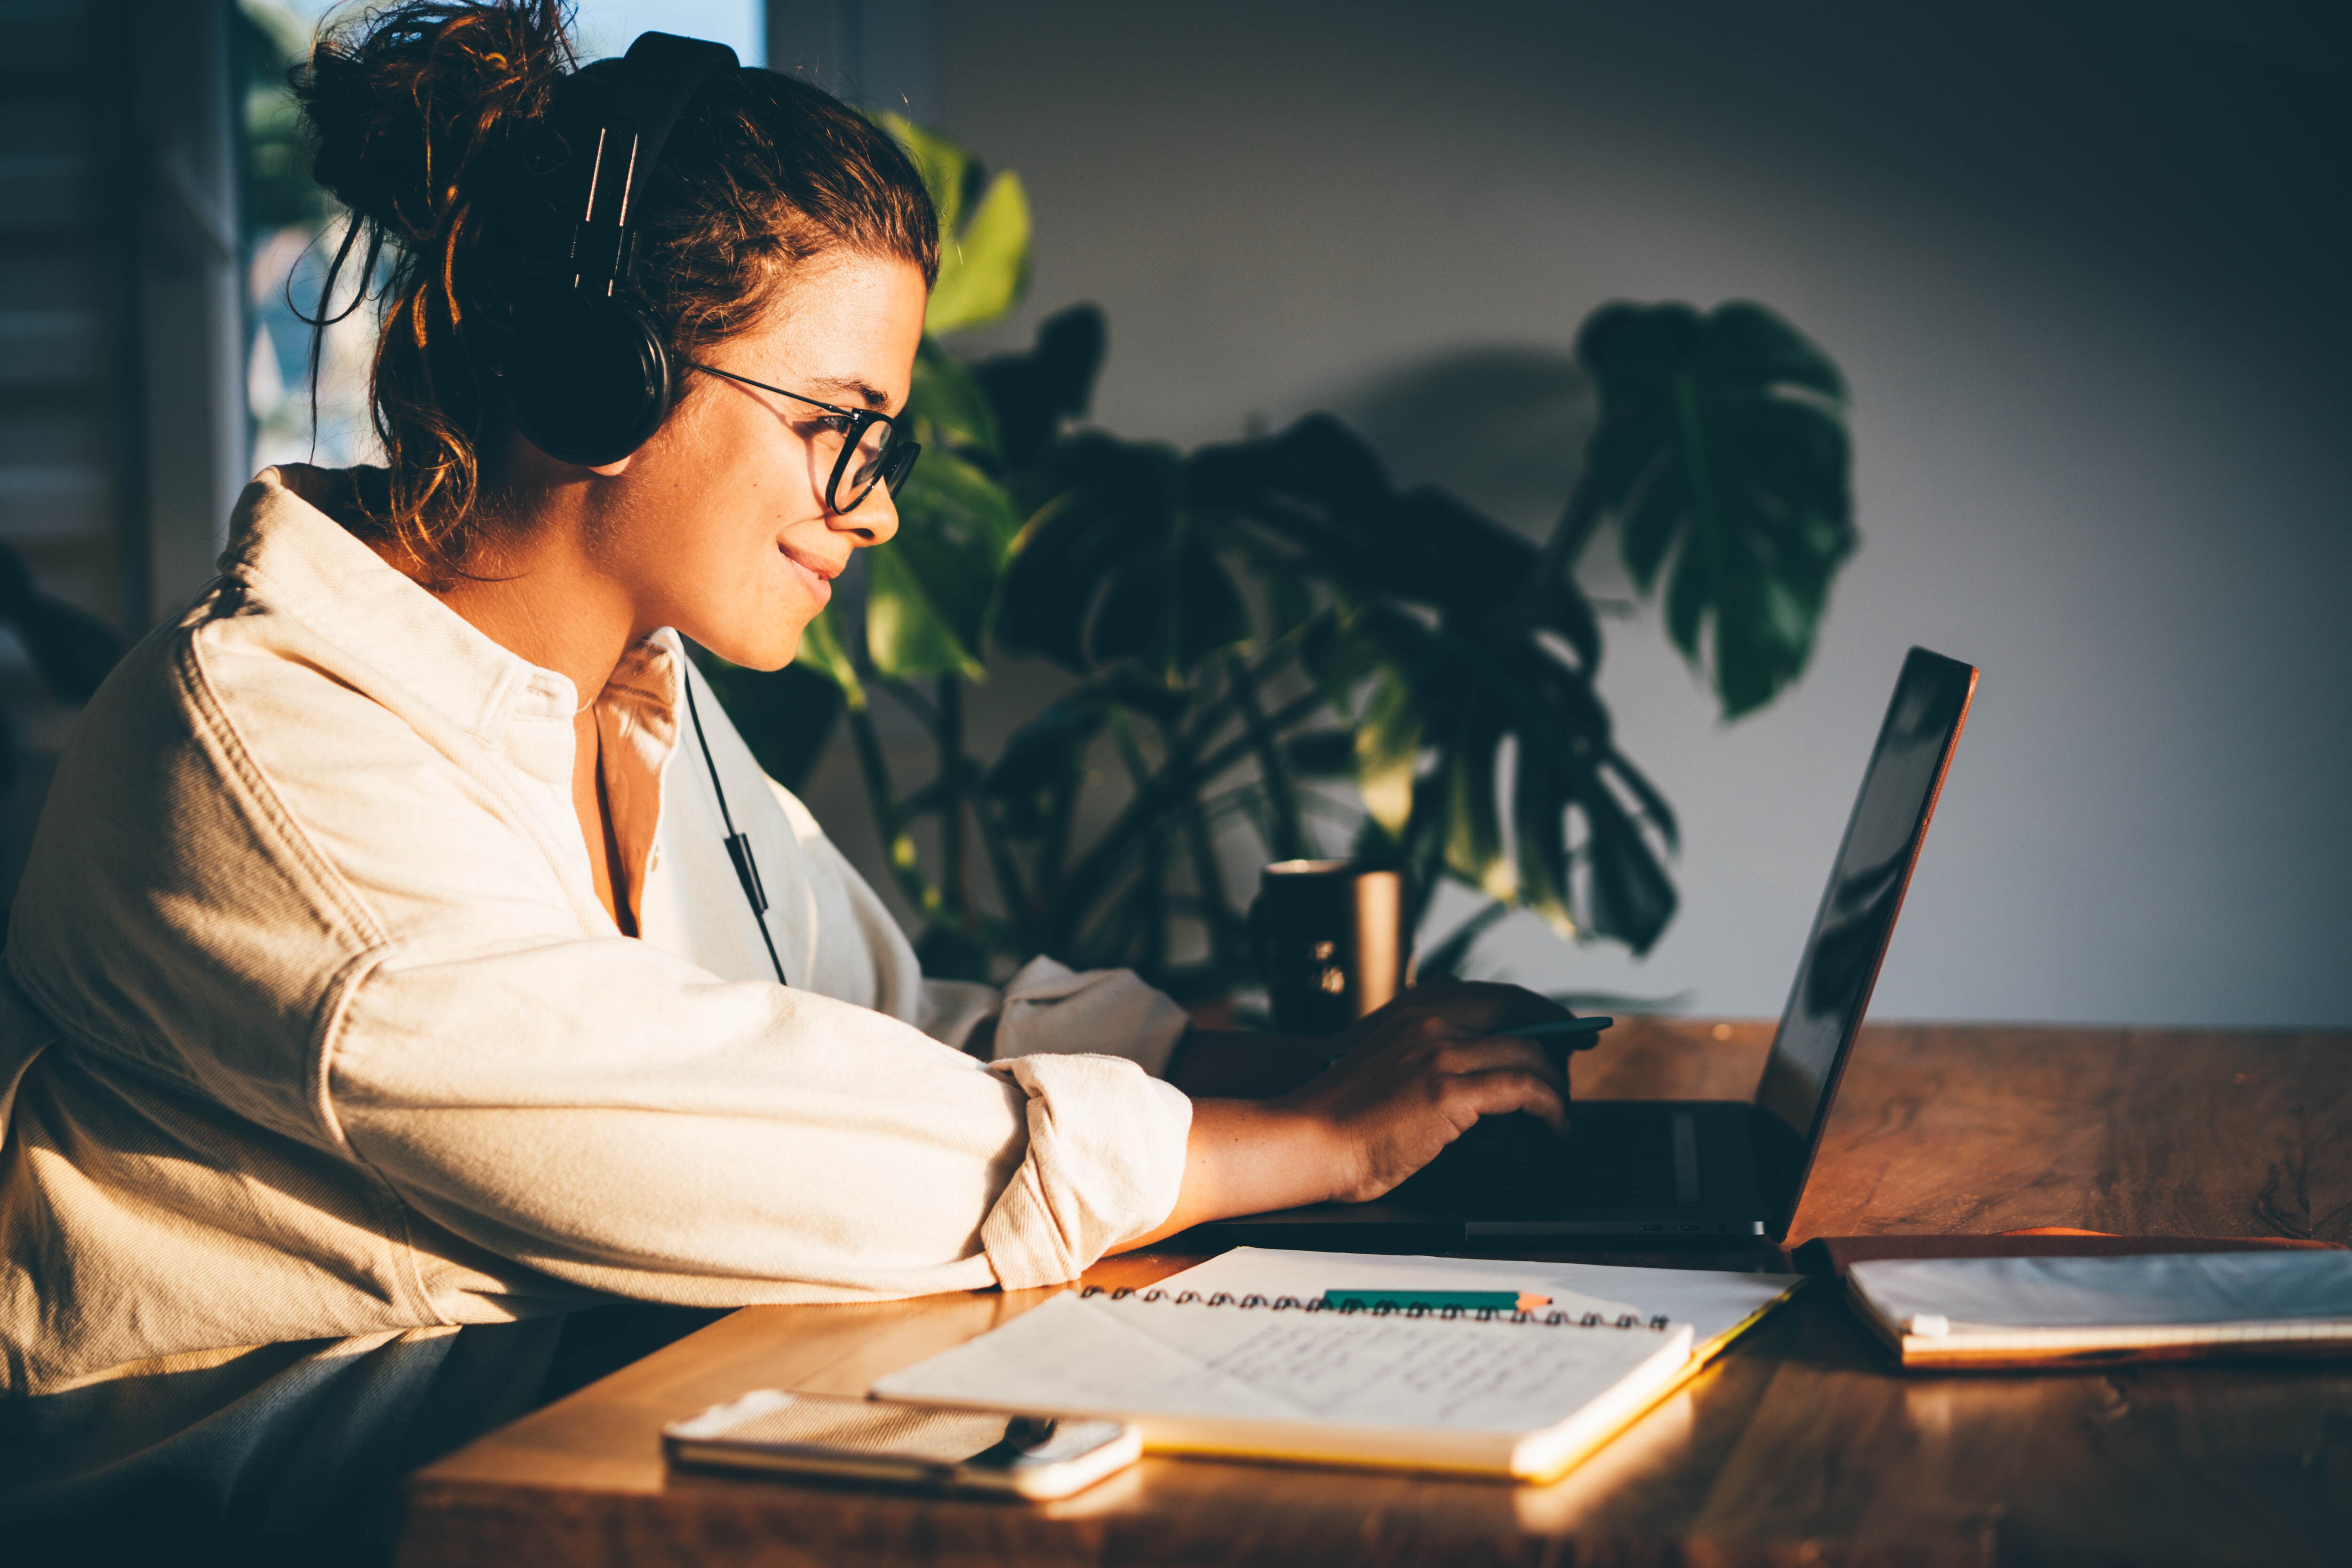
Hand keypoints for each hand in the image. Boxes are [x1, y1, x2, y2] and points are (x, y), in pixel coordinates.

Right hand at [1112, 980, 1575, 1251]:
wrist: (1306, 1138)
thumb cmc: (1343, 1111)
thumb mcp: (1388, 1056)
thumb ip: (1429, 1044)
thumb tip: (1481, 1057)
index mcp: (1419, 1006)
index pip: (1499, 995)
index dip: (1541, 1010)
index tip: (1567, 1029)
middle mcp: (1433, 1018)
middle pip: (1523, 1014)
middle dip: (1560, 1040)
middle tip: (1577, 1064)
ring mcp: (1441, 1051)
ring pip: (1531, 1054)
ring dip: (1557, 1085)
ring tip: (1560, 1112)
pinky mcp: (1448, 1090)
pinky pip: (1524, 1089)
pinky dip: (1551, 1108)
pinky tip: (1553, 1128)